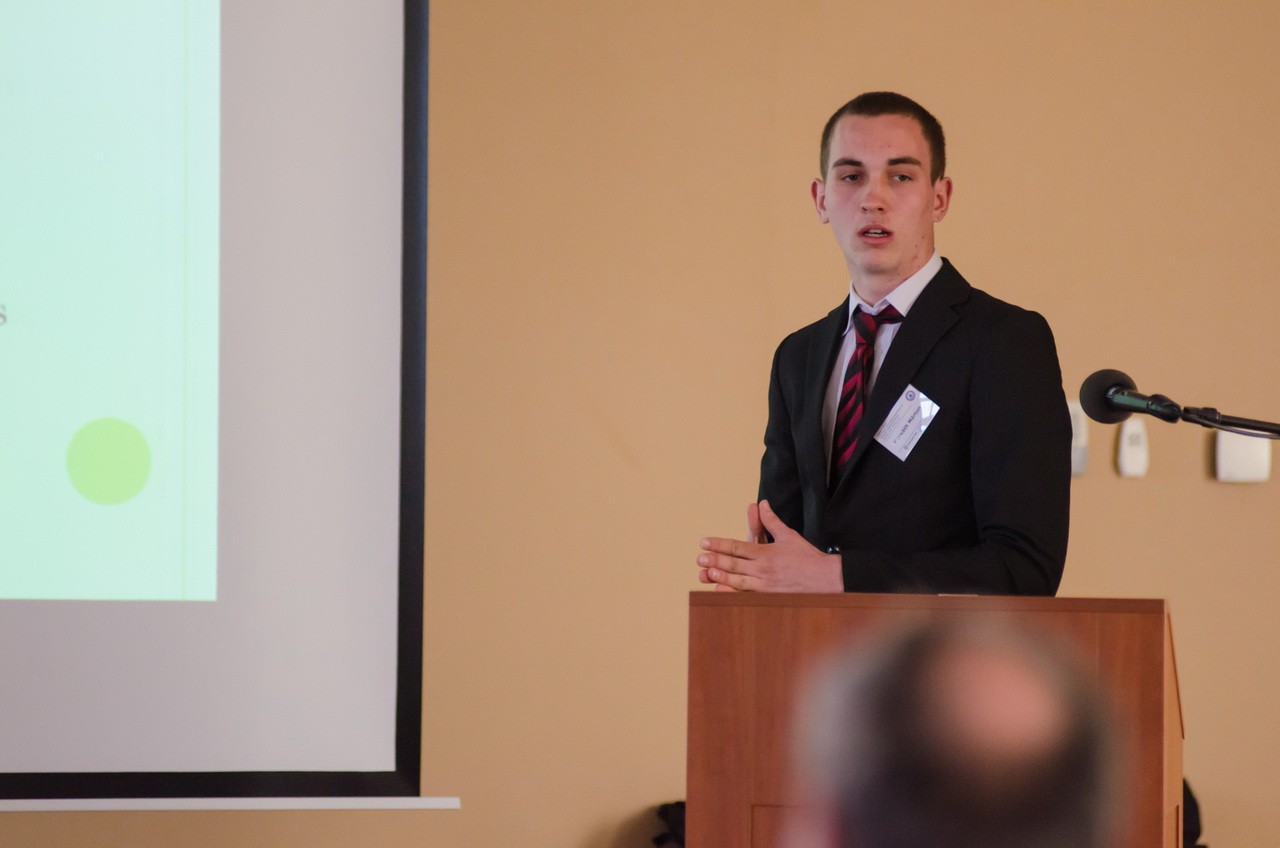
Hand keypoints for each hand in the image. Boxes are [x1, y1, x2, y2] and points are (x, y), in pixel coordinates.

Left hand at [697, 500, 842, 592]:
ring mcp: (766, 585)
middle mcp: (764, 569)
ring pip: (738, 581)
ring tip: (706, 573)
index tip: (704, 542)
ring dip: (721, 577)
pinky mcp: (770, 598)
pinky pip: (748, 597)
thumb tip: (761, 503)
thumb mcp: (788, 535)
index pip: (737, 547)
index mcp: (766, 553)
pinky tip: (722, 593)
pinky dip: (734, 595)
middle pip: (734, 564)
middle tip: (699, 558)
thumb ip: (771, 521)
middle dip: (715, 560)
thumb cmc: (807, 557)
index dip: (719, 544)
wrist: (826, 579)